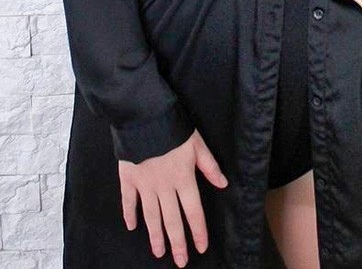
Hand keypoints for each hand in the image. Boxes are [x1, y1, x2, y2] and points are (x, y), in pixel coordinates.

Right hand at [118, 128, 228, 266]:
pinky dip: (129, 214)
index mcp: (183, 178)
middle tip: (180, 262)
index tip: (200, 247)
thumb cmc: (174, 128)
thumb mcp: (198, 143)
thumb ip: (209, 165)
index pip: (193, 211)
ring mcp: (144, 185)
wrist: (144, 117)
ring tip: (159, 252)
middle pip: (172, 220)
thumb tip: (223, 184)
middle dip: (177, 242)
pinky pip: (128, 201)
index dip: (198, 230)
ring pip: (151, 216)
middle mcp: (164, 187)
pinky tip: (131, 227)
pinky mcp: (128, 179)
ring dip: (156, 235)